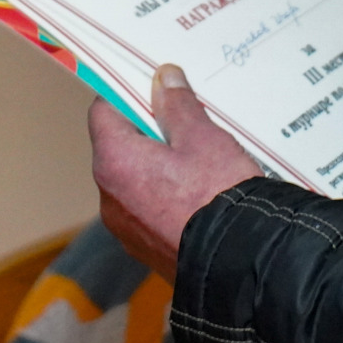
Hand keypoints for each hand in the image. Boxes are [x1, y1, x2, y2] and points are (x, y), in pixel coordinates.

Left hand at [88, 65, 262, 281]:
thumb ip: (177, 105)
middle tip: (186, 123)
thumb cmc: (217, 196)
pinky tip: (199, 194)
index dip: (126, 94)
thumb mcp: (201, 137)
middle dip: (148, 131)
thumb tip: (163, 78)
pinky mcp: (144, 249)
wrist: (240, 264)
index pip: (102, 112)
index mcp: (115, 162)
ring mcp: (125, 228)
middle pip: (119, 147)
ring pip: (134, 180)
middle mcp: (109, 197)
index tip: (152, 87)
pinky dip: (165, 197)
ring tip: (199, 161)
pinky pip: (147, 210)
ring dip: (158, 166)